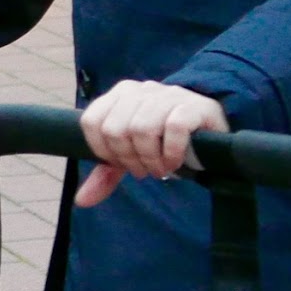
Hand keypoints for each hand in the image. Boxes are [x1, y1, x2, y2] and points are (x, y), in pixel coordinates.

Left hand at [76, 81, 228, 207]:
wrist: (209, 131)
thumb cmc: (164, 140)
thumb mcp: (132, 154)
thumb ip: (107, 172)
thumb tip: (81, 200)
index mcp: (121, 94)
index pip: (92, 121)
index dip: (103, 151)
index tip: (120, 164)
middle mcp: (141, 90)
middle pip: (115, 129)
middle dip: (128, 159)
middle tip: (144, 171)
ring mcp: (168, 95)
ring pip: (142, 128)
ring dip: (150, 158)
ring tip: (160, 169)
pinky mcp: (193, 106)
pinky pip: (174, 128)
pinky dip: (171, 152)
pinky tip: (174, 162)